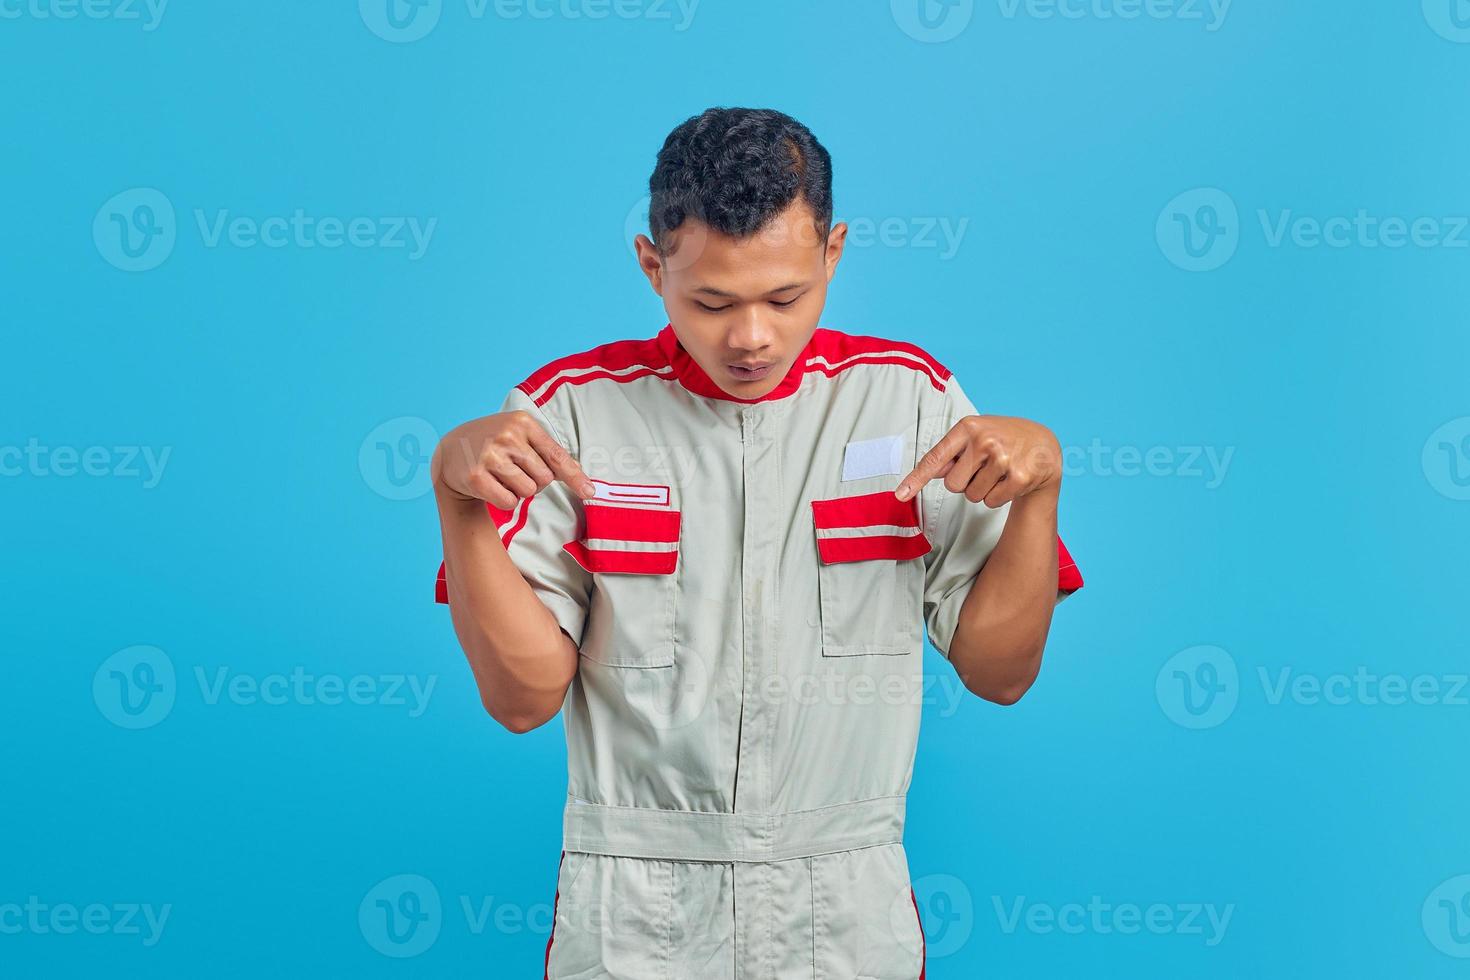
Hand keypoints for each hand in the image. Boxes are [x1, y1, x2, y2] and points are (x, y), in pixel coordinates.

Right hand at [431, 411, 595, 510]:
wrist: (451, 450)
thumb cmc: (496, 445)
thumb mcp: (521, 437)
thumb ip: (550, 454)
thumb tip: (583, 480)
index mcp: (524, 423)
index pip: (557, 456)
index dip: (575, 477)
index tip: (590, 493)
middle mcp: (507, 436)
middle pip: (544, 479)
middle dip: (534, 481)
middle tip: (514, 470)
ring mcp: (490, 455)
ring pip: (528, 492)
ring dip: (519, 491)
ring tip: (502, 477)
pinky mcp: (476, 476)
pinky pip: (509, 502)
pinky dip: (505, 501)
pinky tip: (492, 486)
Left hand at [895, 415, 1060, 506]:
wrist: (1044, 444)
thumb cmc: (1002, 439)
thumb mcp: (975, 436)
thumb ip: (950, 454)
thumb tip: (927, 472)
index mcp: (968, 427)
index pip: (935, 458)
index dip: (916, 479)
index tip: (900, 495)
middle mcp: (984, 440)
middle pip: (953, 485)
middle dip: (965, 482)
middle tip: (984, 467)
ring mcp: (1002, 458)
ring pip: (972, 496)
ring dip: (983, 490)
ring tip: (999, 471)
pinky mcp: (1018, 477)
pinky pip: (990, 502)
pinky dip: (998, 497)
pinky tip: (1010, 480)